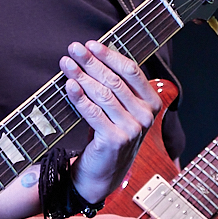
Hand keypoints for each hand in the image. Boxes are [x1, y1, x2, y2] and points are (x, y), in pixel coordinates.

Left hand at [60, 41, 161, 203]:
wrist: (104, 173)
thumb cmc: (110, 136)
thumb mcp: (120, 110)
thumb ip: (116, 87)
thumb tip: (94, 56)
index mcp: (152, 103)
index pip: (132, 71)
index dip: (110, 56)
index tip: (92, 45)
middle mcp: (145, 116)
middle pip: (115, 80)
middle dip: (91, 62)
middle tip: (74, 49)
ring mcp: (132, 129)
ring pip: (103, 94)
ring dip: (81, 76)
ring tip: (66, 64)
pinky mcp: (115, 140)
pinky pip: (93, 113)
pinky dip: (79, 97)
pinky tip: (69, 86)